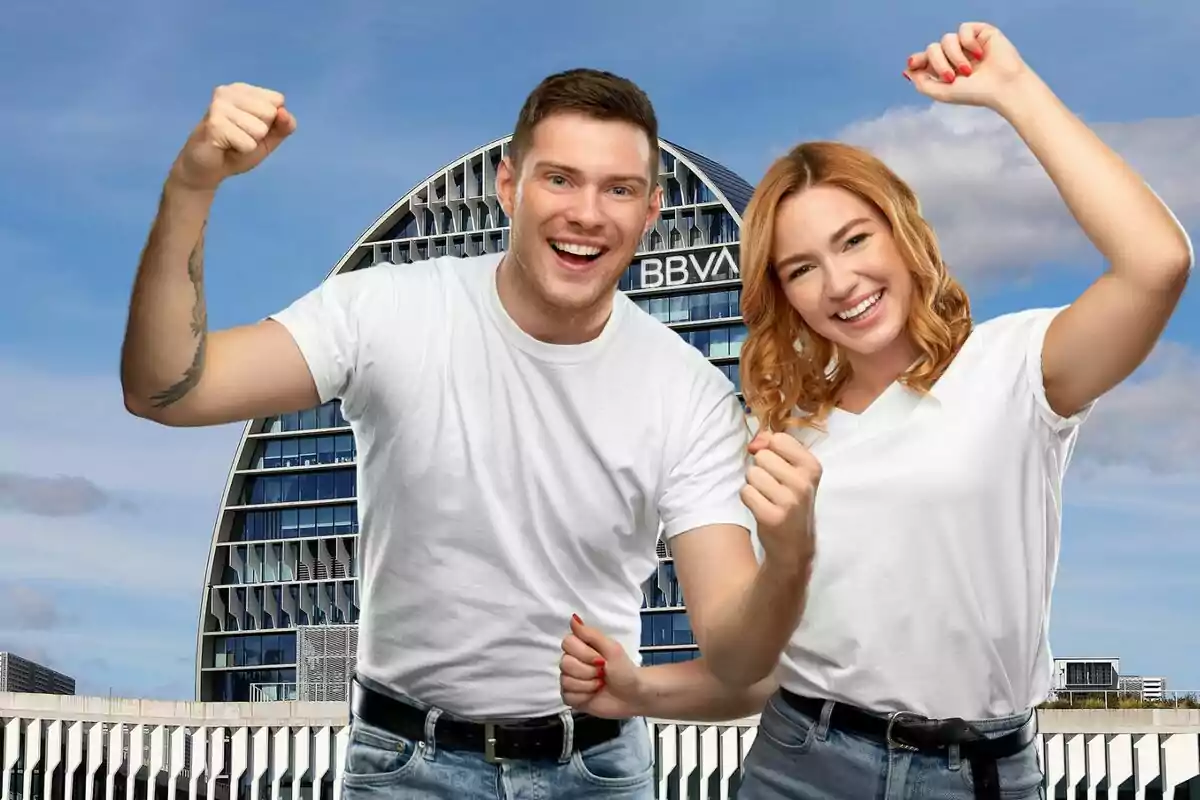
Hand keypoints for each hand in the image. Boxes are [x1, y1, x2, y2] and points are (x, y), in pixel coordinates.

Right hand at [169, 83, 297, 191]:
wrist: (207, 168)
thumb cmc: (237, 148)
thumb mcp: (268, 138)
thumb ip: (283, 126)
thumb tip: (284, 112)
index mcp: (243, 90)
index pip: (277, 100)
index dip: (271, 121)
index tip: (250, 127)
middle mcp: (229, 91)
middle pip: (270, 113)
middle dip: (260, 133)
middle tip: (239, 136)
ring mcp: (219, 105)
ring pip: (260, 129)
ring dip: (249, 143)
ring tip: (232, 141)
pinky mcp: (214, 123)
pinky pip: (248, 143)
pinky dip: (241, 150)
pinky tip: (225, 146)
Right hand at [560, 615, 640, 718]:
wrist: (633, 696)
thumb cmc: (624, 670)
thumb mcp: (612, 649)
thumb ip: (591, 634)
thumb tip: (573, 618)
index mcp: (581, 646)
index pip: (567, 643)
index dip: (583, 653)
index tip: (601, 659)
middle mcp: (572, 661)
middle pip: (565, 663)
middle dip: (587, 671)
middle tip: (602, 673)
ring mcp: (570, 679)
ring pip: (566, 681)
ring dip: (588, 684)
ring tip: (600, 684)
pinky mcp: (571, 697)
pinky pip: (567, 696)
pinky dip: (584, 696)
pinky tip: (593, 694)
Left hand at [742, 431, 818, 571]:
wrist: (794, 544)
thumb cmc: (791, 501)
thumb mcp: (794, 472)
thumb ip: (775, 448)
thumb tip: (755, 442)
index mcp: (812, 467)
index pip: (779, 439)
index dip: (770, 449)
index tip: (776, 465)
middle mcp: (803, 483)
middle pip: (762, 456)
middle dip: (761, 469)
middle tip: (772, 486)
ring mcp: (788, 501)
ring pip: (752, 473)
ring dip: (754, 484)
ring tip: (767, 497)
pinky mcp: (771, 516)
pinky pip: (746, 492)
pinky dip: (749, 499)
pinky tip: (761, 507)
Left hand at [902, 23, 1032, 110]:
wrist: (1003, 87)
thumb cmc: (976, 93)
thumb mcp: (942, 93)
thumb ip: (922, 83)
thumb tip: (907, 70)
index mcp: (944, 68)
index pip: (924, 59)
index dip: (917, 59)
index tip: (913, 63)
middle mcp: (954, 55)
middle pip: (932, 49)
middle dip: (938, 63)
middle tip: (951, 77)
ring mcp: (967, 44)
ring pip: (946, 39)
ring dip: (953, 56)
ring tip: (968, 70)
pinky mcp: (981, 33)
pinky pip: (963, 29)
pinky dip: (968, 42)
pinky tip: (978, 54)